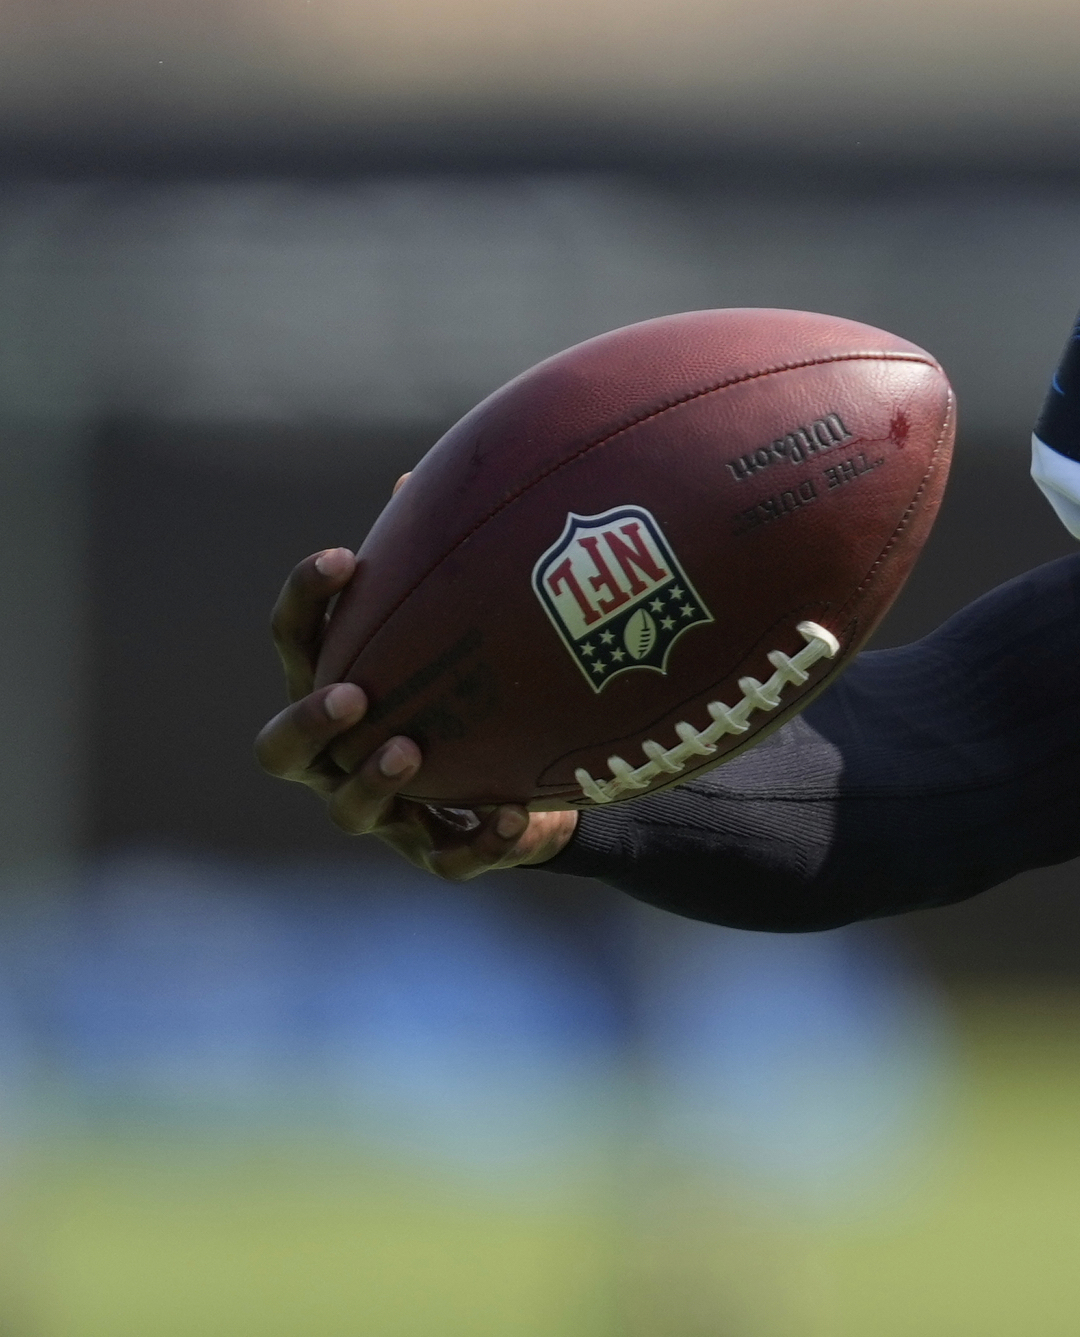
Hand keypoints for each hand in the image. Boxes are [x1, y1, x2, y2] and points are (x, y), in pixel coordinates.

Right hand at [255, 544, 576, 878]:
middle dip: (305, 720)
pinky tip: (516, 815)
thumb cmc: (477, 685)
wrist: (543, 780)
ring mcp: (383, 811)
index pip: (296, 641)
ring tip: (409, 747)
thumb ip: (449, 558)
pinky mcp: (440, 854)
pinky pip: (447, 860)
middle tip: (351, 691)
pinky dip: (480, 840)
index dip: (308, 601)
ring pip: (347, 809)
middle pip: (280, 749)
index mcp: (337, 687)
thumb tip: (435, 476)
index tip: (347, 556)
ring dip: (372, 779)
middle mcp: (340, 756)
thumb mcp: (469, 619)